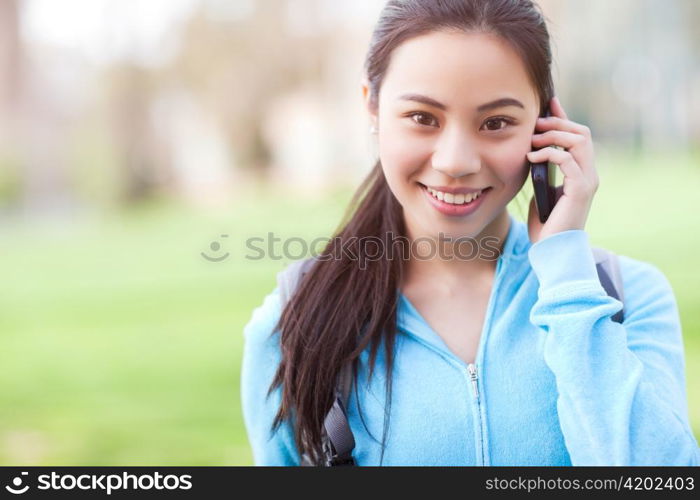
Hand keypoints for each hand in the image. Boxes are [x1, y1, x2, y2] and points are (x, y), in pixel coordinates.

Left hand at [526, 96, 598, 244]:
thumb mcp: (542, 192)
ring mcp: (587, 181)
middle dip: (558, 124)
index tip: (549, 102)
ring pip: (579, 141)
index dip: (563, 118)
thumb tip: (531, 154)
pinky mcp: (580, 189)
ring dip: (554, 136)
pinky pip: (567, 159)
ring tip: (532, 141)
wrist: (552, 250)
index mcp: (582, 173)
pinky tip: (531, 158)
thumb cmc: (545, 225)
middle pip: (582, 133)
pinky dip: (548, 153)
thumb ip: (542, 173)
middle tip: (535, 124)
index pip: (577, 137)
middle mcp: (589, 174)